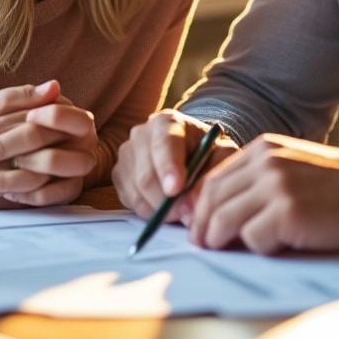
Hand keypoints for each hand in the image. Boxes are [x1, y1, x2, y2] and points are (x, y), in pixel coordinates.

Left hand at [0, 80, 97, 205]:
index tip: (26, 118)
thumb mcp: (1, 107)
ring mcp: (76, 168)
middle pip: (54, 147)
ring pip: (51, 170)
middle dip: (13, 147)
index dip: (51, 117)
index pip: (73, 119)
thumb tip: (54, 86)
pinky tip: (2, 191)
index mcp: (73, 118)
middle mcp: (82, 143)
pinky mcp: (68, 190)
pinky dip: (24, 195)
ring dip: (14, 176)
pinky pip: (51, 196)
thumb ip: (23, 96)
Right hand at [113, 109, 236, 223]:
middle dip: (166, 201)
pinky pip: (128, 200)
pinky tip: (165, 207)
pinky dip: (148, 211)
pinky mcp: (119, 174)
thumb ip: (210, 177)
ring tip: (180, 211)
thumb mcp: (220, 158)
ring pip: (135, 191)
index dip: (168, 169)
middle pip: (145, 174)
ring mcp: (126, 154)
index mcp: (167, 122)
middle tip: (187, 216)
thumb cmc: (207, 152)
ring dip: (158, 210)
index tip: (175, 190)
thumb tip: (190, 206)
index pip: (164, 145)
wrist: (192, 151)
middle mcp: (141, 134)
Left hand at [188, 134, 338, 253]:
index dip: (202, 206)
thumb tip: (226, 212)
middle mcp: (265, 164)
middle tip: (203, 245)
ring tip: (224, 251)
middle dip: (202, 226)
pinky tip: (273, 247)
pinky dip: (256, 248)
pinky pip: (252, 238)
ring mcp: (276, 187)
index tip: (201, 226)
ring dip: (220, 240)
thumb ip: (261, 179)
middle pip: (213, 198)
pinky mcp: (288, 213)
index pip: (215, 179)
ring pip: (224, 220)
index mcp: (264, 149)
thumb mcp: (294, 166)